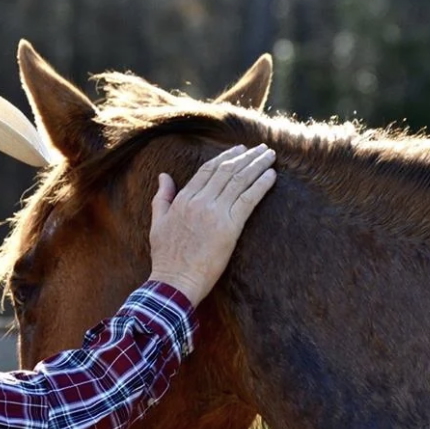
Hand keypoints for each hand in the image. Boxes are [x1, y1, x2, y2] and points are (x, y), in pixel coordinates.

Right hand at [148, 143, 275, 305]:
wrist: (175, 280)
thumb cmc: (166, 258)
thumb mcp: (157, 223)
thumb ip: (162, 197)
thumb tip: (164, 176)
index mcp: (184, 199)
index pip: (208, 170)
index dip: (225, 157)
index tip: (239, 150)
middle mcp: (200, 202)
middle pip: (227, 171)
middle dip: (246, 156)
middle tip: (261, 148)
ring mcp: (215, 213)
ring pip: (240, 180)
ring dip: (257, 165)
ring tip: (270, 155)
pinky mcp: (230, 227)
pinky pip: (249, 199)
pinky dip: (261, 185)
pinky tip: (272, 175)